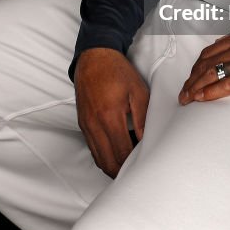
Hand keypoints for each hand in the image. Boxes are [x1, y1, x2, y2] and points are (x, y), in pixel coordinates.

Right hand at [74, 48, 148, 176]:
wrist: (94, 57)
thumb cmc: (116, 71)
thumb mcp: (138, 91)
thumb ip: (143, 118)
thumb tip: (146, 141)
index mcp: (109, 116)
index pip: (121, 154)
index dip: (133, 165)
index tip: (145, 166)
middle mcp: (94, 125)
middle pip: (108, 163)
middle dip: (122, 172)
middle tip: (137, 171)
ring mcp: (86, 126)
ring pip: (98, 159)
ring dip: (113, 166)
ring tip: (129, 164)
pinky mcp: (82, 124)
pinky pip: (92, 148)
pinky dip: (104, 156)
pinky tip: (116, 152)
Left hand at [178, 33, 229, 103]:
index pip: (210, 52)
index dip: (197, 66)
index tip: (191, 76)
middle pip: (206, 64)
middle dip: (191, 79)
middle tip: (184, 92)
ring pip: (211, 74)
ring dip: (195, 87)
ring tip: (187, 98)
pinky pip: (227, 85)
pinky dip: (211, 92)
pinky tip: (202, 98)